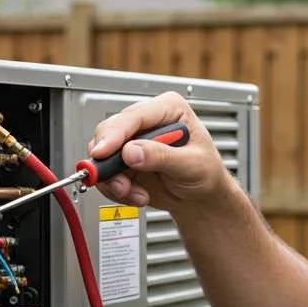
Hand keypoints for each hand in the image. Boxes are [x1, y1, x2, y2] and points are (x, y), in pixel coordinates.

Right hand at [87, 92, 231, 212]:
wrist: (201, 196)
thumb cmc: (205, 173)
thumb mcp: (192, 165)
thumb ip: (162, 157)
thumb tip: (131, 151)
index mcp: (168, 109)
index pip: (135, 116)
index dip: (115, 134)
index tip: (102, 152)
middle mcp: (146, 122)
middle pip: (110, 131)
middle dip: (110, 162)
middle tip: (120, 183)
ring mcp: (132, 141)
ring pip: (102, 155)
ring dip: (114, 180)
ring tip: (135, 193)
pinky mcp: (122, 161)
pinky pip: (105, 174)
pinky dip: (116, 189)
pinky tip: (137, 195)